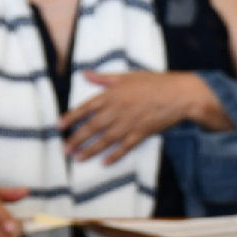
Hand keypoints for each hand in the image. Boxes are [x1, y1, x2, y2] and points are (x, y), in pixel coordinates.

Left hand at [58, 72, 226, 163]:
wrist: (179, 94)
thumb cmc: (153, 82)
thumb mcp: (127, 75)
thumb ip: (103, 78)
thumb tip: (84, 73)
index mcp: (112, 94)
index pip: (85, 107)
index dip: (70, 117)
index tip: (58, 126)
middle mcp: (117, 110)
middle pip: (92, 127)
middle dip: (76, 139)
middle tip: (64, 150)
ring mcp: (129, 123)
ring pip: (105, 140)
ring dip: (90, 150)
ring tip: (77, 159)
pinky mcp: (141, 133)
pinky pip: (125, 147)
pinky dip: (114, 156)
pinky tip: (104, 163)